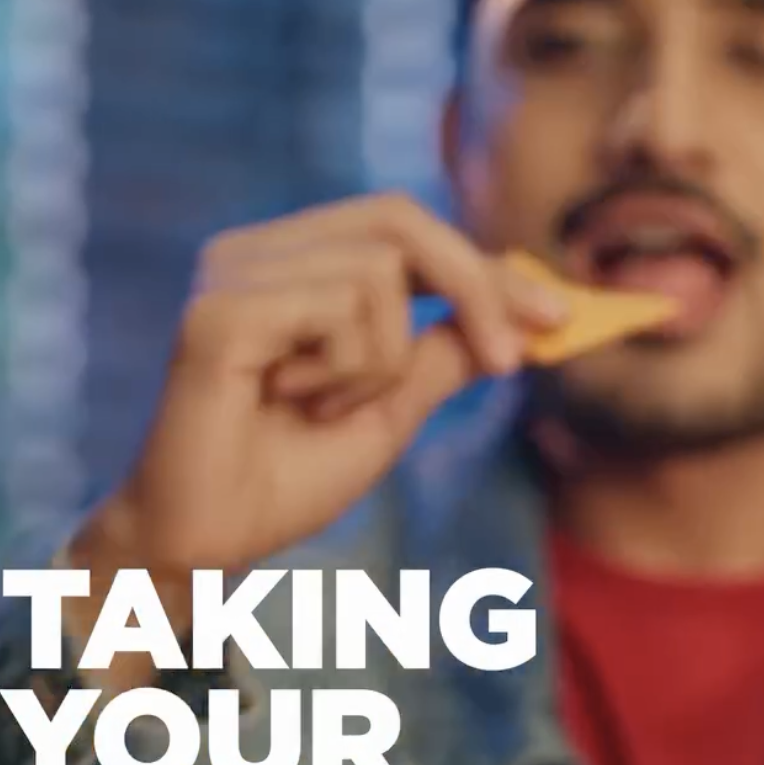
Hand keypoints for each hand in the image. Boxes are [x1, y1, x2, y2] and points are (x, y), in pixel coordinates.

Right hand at [68, 194, 565, 684]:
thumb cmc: (283, 479)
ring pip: (376, 272)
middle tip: (510, 361)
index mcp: (290, 265)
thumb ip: (439, 354)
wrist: (205, 544)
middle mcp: (256, 251)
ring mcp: (231, 271)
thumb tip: (511, 310)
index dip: (487, 268)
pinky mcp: (218, 307)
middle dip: (474, 285)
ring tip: (321, 407)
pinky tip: (288, 401)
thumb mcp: (388, 411)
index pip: (405, 232)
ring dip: (380, 361)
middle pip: (400, 221)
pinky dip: (343, 370)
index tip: (558, 316)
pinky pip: (338, 308)